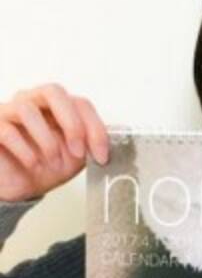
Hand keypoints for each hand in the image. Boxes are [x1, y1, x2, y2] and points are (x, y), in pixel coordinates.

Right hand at [0, 83, 108, 201]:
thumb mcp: (75, 158)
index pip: (80, 103)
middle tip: (78, 153)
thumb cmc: (45, 167)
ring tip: (53, 164)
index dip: (95, 129)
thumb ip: (91, 145)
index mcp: (57, 107)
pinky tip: (33, 165)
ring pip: (27, 109)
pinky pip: (6, 130)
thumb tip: (115, 138)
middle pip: (54, 91)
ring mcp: (9, 111)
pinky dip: (25, 150)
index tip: (101, 156)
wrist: (17, 186)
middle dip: (71, 124)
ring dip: (47, 142)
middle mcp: (33, 101)